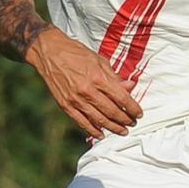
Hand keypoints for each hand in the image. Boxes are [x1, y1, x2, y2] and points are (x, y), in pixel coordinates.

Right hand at [25, 28, 142, 137]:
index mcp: (98, 77)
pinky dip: (93, 130)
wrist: (49, 52)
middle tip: (133, 123)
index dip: (132, 108)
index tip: (139, 113)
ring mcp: (75, 100)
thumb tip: (131, 87)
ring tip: (123, 131)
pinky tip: (102, 134)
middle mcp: (87, 91)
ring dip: (113, 128)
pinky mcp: (65, 105)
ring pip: (99, 120)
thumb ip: (115, 77)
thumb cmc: (76, 53)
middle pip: (112, 111)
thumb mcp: (99, 60)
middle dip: (125, 119)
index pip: (121, 98)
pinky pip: (82, 122)